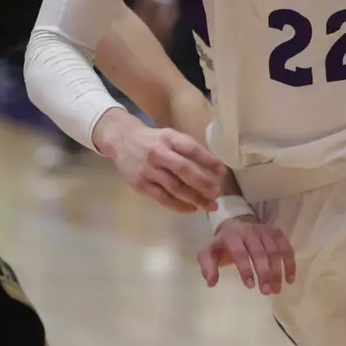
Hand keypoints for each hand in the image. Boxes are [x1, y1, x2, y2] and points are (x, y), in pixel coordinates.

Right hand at [93, 109, 226, 214]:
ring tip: (210, 205)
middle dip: (203, 183)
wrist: (121, 140)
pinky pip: (162, 198)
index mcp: (169, 138)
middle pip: (184, 169)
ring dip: (194, 198)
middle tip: (218, 193)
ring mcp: (148, 170)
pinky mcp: (140, 184)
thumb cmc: (153, 140)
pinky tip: (191, 209)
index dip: (209, 161)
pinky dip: (178, 205)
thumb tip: (213, 168)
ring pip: (174, 187)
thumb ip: (187, 149)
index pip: (192, 149)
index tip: (223, 172)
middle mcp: (158, 153)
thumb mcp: (170, 136)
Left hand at [197, 214, 295, 294]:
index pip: (240, 252)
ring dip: (277, 272)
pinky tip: (289, 279)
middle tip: (266, 291)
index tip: (250, 286)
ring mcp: (264, 230)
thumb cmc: (223, 245)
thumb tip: (211, 283)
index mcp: (231, 235)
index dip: (245, 268)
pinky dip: (290, 263)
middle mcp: (249, 230)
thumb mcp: (209, 252)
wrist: (235, 225)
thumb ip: (207, 266)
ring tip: (276, 290)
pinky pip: (286, 247)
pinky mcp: (276, 232)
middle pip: (259, 252)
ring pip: (274, 251)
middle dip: (264, 273)